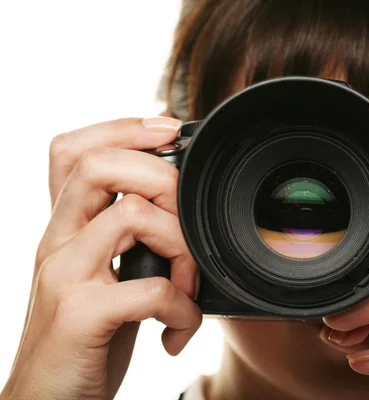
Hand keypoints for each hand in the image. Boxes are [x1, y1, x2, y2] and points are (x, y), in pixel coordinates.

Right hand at [1, 117, 201, 399]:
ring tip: (188, 285)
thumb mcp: (102, 277)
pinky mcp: (80, 316)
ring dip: (181, 247)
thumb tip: (175, 209)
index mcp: (65, 229)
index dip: (121, 127)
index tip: (168, 129)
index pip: (72, 151)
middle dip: (161, 179)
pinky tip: (179, 328)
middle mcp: (57, 243)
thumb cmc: (87, 337)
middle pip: (99, 165)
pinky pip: (150, 289)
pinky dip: (182, 307)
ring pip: (131, 215)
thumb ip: (125, 241)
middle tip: (185, 222)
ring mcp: (65, 276)